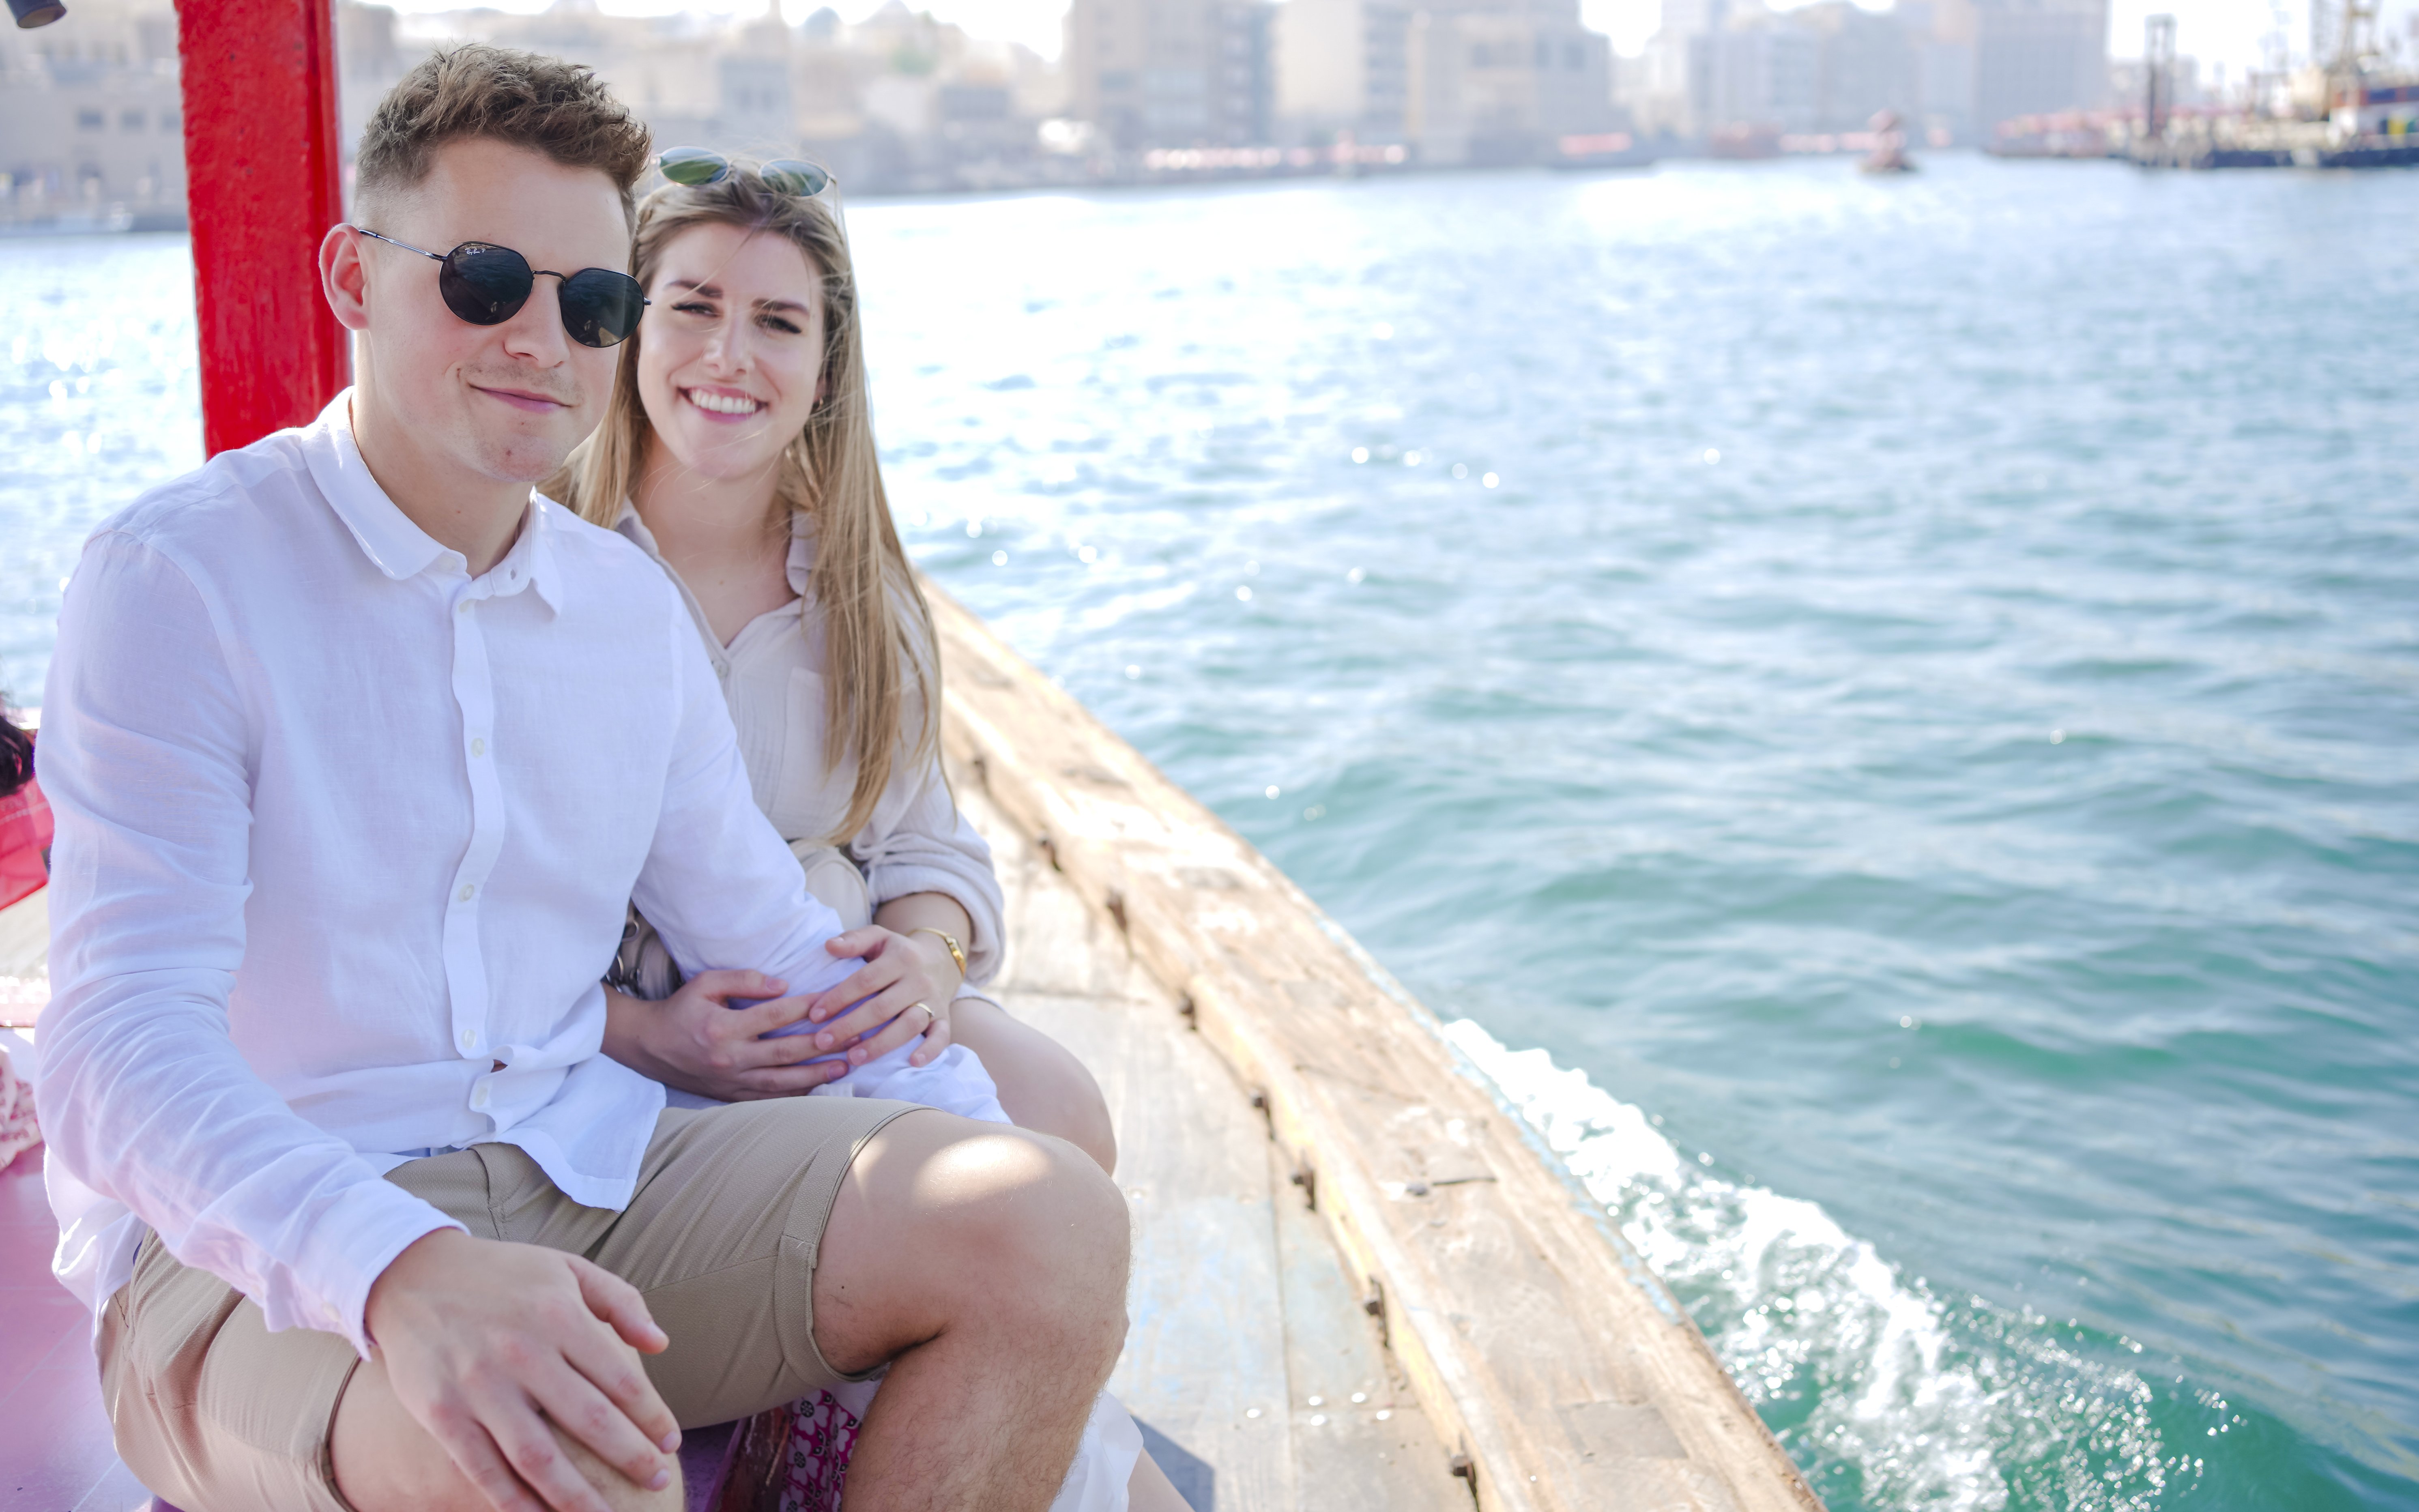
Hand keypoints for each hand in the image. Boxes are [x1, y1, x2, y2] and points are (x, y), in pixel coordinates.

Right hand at [363, 1230, 678, 1511]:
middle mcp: (522, 1353)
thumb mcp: (567, 1269)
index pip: (621, 1380)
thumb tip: (661, 1344)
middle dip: (630, 1457)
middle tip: (657, 1481)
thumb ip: (620, 1302)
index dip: (651, 1417)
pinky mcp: (441, 1413)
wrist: (411, 1274)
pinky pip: (484, 1469)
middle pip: (589, 1421)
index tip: (670, 1443)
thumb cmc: (503, 1275)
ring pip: (538, 1457)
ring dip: (577, 1496)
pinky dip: (514, 1501)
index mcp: (559, 1316)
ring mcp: (478, 1386)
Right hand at [602, 972, 848, 1100]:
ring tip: (846, 1066)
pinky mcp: (731, 1095)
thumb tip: (782, 985)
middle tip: (854, 1038)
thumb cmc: (681, 1009)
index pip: (774, 1016)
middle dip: (823, 1046)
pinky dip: (795, 1094)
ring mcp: (731, 1081)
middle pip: (785, 1052)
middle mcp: (730, 1057)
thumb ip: (742, 979)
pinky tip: (819, 1087)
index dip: (807, 1007)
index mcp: (723, 1027)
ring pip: (782, 1081)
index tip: (835, 1000)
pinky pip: (768, 1098)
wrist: (649, 1045)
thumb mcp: (705, 983)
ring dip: (816, 1075)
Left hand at [800, 926, 961, 1069]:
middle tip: (822, 1042)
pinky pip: (941, 1036)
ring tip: (853, 1058)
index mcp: (900, 958)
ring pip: (909, 1024)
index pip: (866, 980)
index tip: (815, 1015)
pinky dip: (930, 1050)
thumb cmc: (897, 952)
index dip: (839, 998)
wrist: (940, 960)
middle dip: (850, 1026)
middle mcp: (918, 980)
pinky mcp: (944, 1018)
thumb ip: (854, 939)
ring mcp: (933, 1001)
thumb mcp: (878, 937)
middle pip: (882, 1007)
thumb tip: (828, 946)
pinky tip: (912, 1063)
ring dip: (881, 1044)